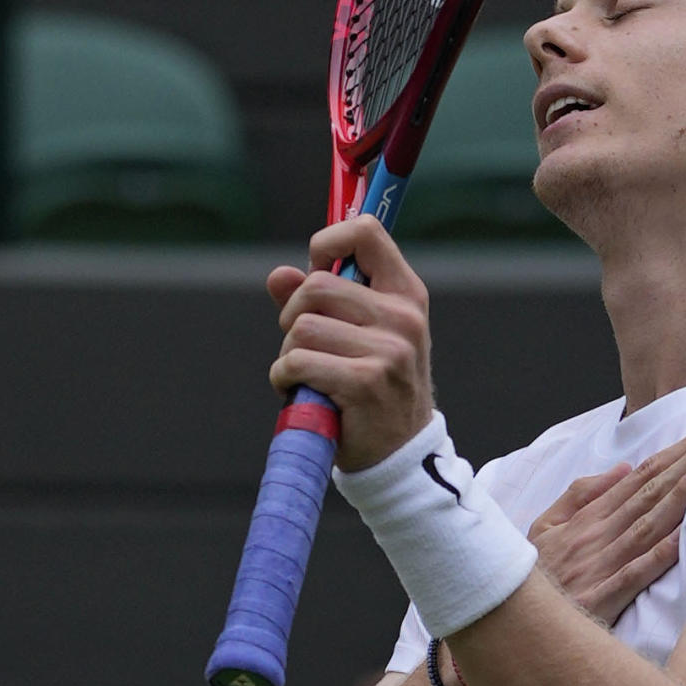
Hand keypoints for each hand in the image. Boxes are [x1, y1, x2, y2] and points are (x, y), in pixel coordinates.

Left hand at [267, 216, 433, 471]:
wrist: (400, 453)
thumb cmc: (376, 387)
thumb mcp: (359, 336)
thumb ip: (319, 303)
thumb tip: (278, 275)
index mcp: (406, 294)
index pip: (366, 233)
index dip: (328, 243)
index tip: (317, 268)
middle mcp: (403, 317)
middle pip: (316, 286)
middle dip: (293, 315)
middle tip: (303, 343)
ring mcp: (388, 350)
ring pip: (301, 327)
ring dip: (288, 353)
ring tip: (307, 373)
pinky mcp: (365, 383)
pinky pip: (296, 362)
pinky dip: (284, 378)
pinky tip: (301, 390)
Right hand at [434, 421, 685, 685]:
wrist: (504, 620)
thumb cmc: (533, 572)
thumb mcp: (545, 524)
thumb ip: (581, 493)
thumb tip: (623, 468)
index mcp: (588, 516)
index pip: (639, 478)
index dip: (673, 453)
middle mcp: (597, 535)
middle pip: (649, 492)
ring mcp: (601, 566)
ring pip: (647, 523)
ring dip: (680, 494)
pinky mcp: (602, 599)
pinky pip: (636, 573)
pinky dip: (660, 552)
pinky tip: (685, 534)